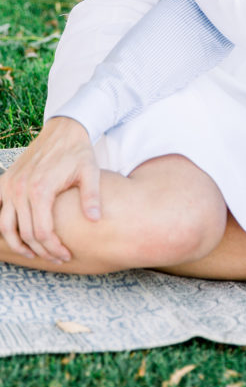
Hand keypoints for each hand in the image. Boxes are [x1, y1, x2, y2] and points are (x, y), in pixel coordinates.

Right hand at [0, 117, 100, 262]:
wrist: (64, 128)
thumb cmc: (79, 152)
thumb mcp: (90, 172)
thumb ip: (92, 196)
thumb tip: (95, 220)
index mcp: (40, 189)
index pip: (42, 232)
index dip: (53, 248)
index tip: (66, 255)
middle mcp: (20, 188)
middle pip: (25, 233)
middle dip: (41, 251)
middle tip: (57, 257)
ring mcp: (10, 184)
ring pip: (6, 227)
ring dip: (19, 244)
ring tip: (36, 253)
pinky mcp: (6, 180)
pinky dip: (5, 226)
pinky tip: (19, 234)